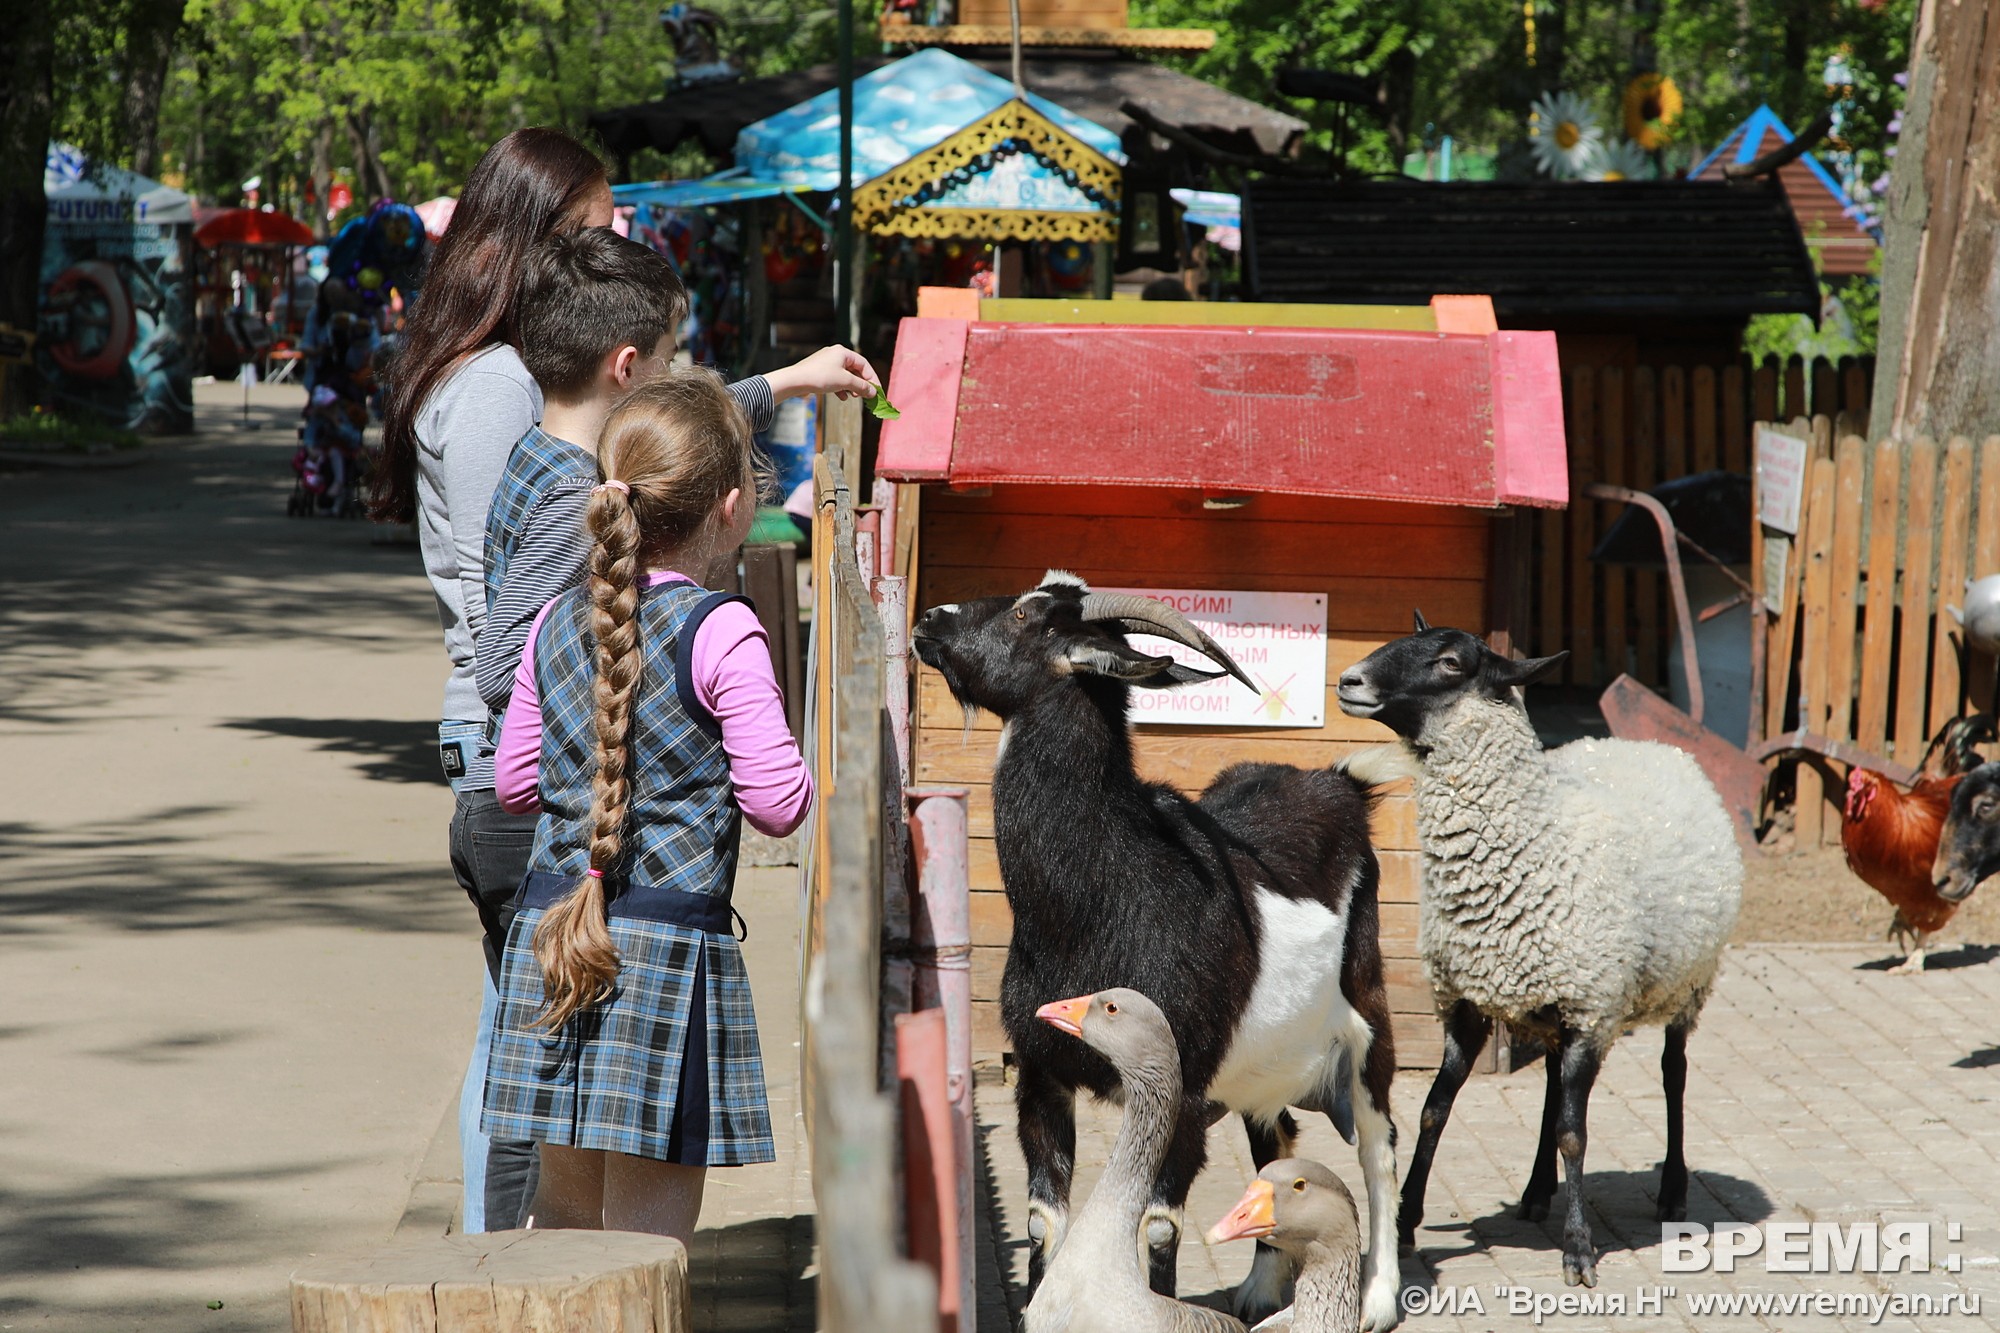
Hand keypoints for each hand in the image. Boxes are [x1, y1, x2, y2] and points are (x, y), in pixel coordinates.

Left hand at [765, 345, 880, 402]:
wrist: (795, 381)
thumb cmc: (820, 377)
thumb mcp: (845, 382)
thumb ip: (861, 386)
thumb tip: (873, 392)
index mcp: (843, 352)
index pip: (864, 364)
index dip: (873, 379)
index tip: (877, 391)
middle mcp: (835, 354)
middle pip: (855, 370)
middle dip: (861, 384)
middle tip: (866, 396)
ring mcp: (826, 363)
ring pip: (845, 375)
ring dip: (851, 387)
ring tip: (853, 396)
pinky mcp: (819, 371)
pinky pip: (835, 379)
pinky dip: (841, 388)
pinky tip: (842, 397)